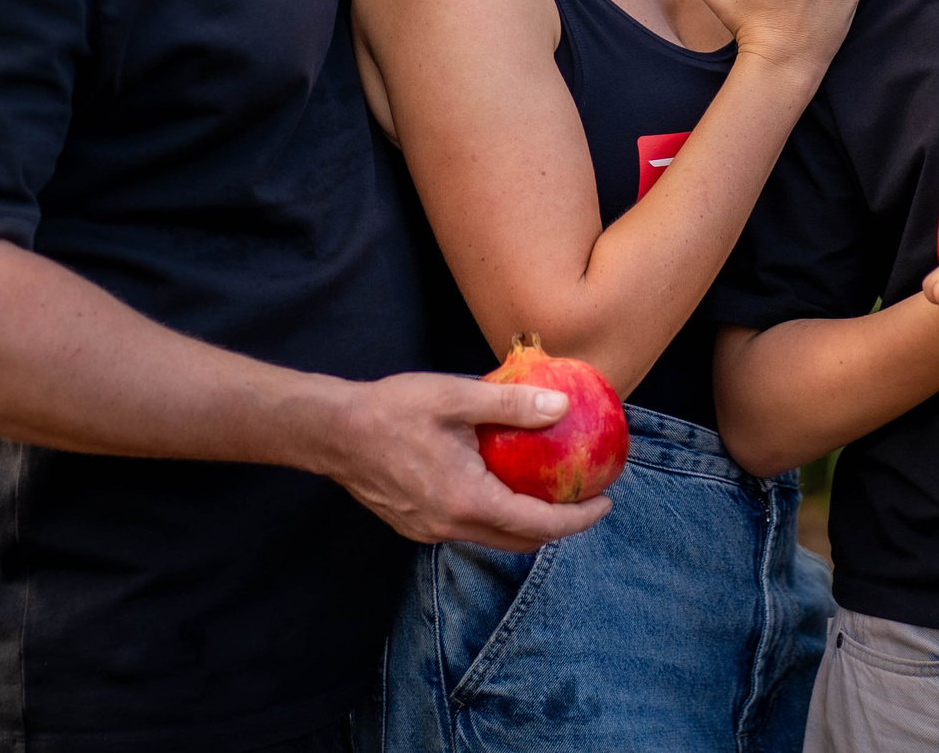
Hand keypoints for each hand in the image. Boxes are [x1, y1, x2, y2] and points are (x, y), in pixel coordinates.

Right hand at [316, 371, 612, 551]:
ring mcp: (430, 531)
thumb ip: (511, 404)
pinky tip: (500, 482)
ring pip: (493, 538)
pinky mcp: (416, 526)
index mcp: (466, 501)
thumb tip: (562, 407)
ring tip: (547, 490)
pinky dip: (495, 515)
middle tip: (583, 496)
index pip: (537, 525)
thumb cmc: (392, 409)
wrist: (332, 432)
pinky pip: (468, 528)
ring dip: (525, 522)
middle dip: (558, 526)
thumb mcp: (456, 397)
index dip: (578, 519)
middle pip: (519, 541)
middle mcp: (449, 526)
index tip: (606, 502)